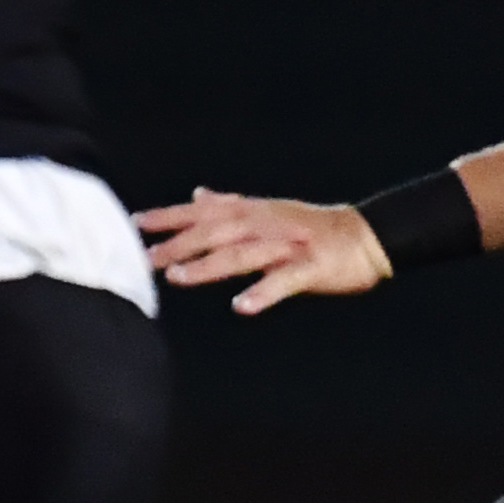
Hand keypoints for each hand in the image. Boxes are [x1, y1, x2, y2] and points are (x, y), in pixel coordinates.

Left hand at [138, 187, 391, 313]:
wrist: (367, 235)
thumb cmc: (311, 226)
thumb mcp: (267, 211)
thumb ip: (229, 206)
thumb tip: (196, 196)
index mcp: (254, 212)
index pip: (204, 212)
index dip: (170, 216)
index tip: (136, 223)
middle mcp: (267, 224)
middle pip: (217, 232)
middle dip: (180, 244)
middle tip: (146, 258)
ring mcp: (289, 245)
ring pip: (243, 254)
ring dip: (208, 266)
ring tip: (177, 277)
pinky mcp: (312, 267)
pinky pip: (285, 281)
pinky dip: (263, 292)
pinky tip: (242, 306)